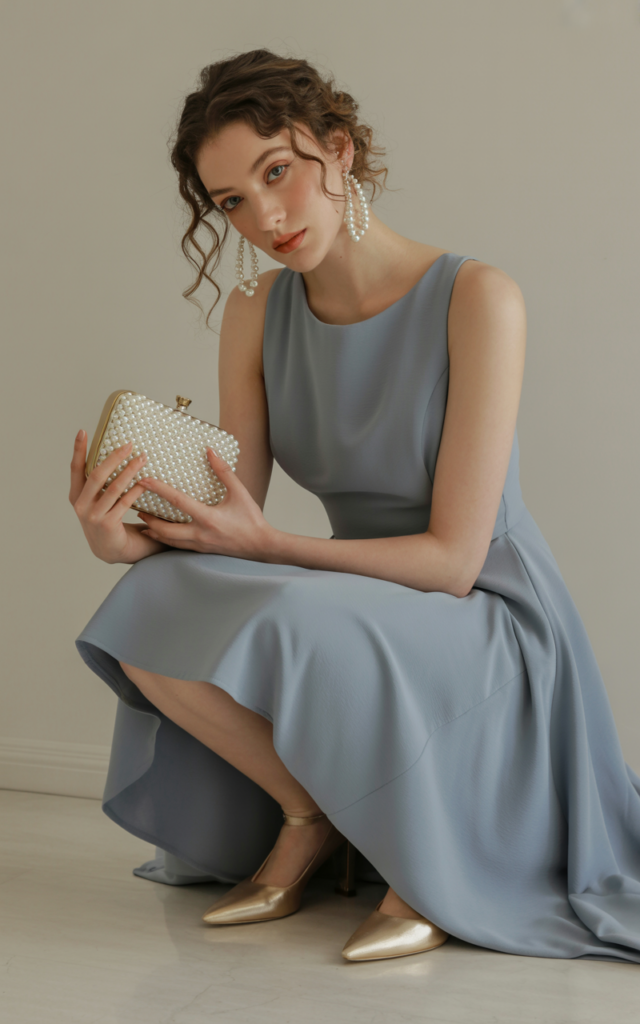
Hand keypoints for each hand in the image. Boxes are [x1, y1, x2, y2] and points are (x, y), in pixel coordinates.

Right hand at [69, 431, 166, 563]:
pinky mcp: (107, 524)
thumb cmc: (110, 521)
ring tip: (143, 458)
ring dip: (130, 471)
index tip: (83, 431)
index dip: (78, 450)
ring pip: (113, 487)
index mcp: (77, 496)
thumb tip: (118, 455)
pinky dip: (136, 490)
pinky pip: (124, 502)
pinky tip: (145, 481)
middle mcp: (82, 506)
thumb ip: (102, 484)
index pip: (76, 469)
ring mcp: (93, 516)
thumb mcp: (100, 501)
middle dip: (114, 457)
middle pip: (97, 475)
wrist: (113, 551)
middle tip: (129, 444)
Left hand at [136, 447, 274, 559]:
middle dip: (148, 519)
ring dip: (154, 531)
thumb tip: (210, 451)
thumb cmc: (251, 519)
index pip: (177, 501)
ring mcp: (199, 545)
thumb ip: (224, 471)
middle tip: (136, 508)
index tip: (144, 480)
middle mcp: (200, 534)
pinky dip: (165, 540)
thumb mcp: (240, 492)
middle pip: (165, 529)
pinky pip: (178, 546)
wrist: (261, 546)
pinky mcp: (201, 551)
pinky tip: (161, 535)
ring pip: (168, 541)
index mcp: (208, 518)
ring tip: (143, 522)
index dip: (158, 489)